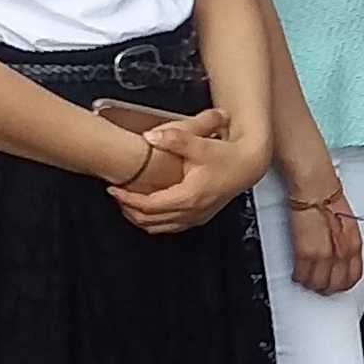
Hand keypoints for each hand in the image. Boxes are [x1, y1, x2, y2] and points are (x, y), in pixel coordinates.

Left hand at [109, 117, 255, 233]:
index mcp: (188, 196)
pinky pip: (170, 227)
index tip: (113, 189)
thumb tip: (150, 136)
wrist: (249, 165)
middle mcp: (191, 211)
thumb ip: (175, 138)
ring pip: (159, 227)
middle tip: (116, 196)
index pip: (148, 205)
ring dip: (140, 218)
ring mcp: (195, 217)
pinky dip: (155, 221)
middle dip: (129, 210)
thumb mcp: (200, 144)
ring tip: (127, 204)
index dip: (127, 199)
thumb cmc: (227, 155)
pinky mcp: (199, 217)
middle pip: (150, 221)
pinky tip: (149, 210)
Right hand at [286, 193, 363, 292]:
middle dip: (328, 287)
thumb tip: (340, 254)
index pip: (353, 276)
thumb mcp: (348, 225)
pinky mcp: (305, 253)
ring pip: (318, 284)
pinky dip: (299, 277)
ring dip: (312, 284)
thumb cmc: (329, 200)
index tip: (336, 283)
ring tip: (307, 280)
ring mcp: (323, 256)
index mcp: (354, 246)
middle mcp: (341, 254)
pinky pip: (302, 275)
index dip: (344, 284)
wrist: (316, 190)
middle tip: (320, 285)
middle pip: (336, 284)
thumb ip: (345, 243)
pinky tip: (297, 273)